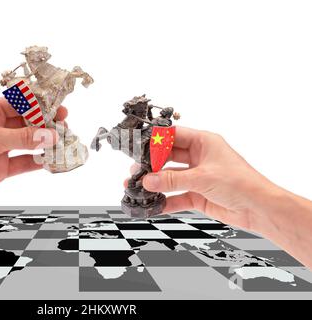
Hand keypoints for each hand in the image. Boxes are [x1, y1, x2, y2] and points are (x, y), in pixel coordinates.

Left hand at [0, 98, 66, 203]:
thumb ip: (23, 138)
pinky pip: (24, 162)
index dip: (39, 105)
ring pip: (28, 143)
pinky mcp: (1, 167)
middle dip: (45, 124)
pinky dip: (37, 162)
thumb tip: (50, 135)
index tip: (57, 106)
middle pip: (27, 123)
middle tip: (64, 125)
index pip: (19, 104)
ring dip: (44, 143)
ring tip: (63, 142)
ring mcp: (0, 148)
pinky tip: (50, 161)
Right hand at [129, 127, 279, 231]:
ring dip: (155, 183)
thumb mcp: (202, 177)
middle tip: (135, 171)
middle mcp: (199, 158)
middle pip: (168, 158)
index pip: (173, 136)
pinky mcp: (198, 195)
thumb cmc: (241, 183)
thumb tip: (149, 180)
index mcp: (203, 143)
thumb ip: (173, 180)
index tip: (138, 148)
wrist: (259, 209)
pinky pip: (176, 197)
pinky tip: (153, 204)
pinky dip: (165, 201)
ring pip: (170, 178)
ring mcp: (197, 177)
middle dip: (151, 164)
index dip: (156, 141)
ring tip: (137, 187)